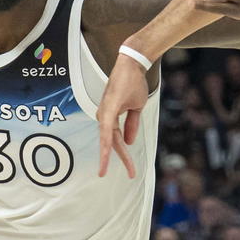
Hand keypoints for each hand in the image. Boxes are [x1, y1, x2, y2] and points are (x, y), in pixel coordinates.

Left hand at [97, 49, 149, 178]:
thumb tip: (129, 142)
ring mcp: (105, 112)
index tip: (129, 170)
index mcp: (110, 117)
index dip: (121, 156)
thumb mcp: (136, 107)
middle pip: (113, 143)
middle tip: (131, 174)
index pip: (115, 140)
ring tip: (115, 170)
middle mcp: (104, 116)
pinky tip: (106, 154)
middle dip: (121, 159)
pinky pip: (107, 129)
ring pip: (109, 139)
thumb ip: (131, 124)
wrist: (134, 65)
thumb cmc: (133, 83)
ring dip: (114, 155)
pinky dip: (106, 142)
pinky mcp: (108, 108)